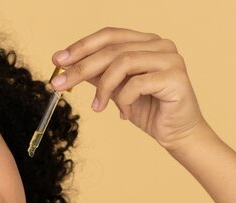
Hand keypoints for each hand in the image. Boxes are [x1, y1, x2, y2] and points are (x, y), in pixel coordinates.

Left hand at [50, 27, 211, 150]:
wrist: (178, 135)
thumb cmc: (150, 111)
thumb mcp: (117, 90)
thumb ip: (99, 74)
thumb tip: (68, 64)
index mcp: (147, 42)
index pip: (109, 35)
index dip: (82, 46)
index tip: (57, 60)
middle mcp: (160, 44)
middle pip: (112, 49)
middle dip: (81, 67)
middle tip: (58, 83)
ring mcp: (170, 58)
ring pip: (123, 63)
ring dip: (103, 87)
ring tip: (98, 107)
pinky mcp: (175, 77)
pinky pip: (136, 84)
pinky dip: (123, 101)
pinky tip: (124, 115)